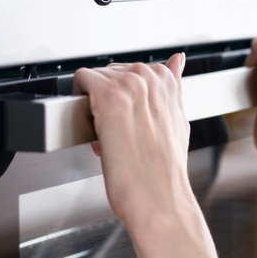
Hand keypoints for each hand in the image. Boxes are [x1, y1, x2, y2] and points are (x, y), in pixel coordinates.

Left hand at [73, 54, 195, 233]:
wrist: (158, 197)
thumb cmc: (165, 171)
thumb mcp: (178, 121)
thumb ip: (174, 88)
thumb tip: (178, 61)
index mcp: (168, 80)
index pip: (131, 72)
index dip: (124, 98)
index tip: (126, 120)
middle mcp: (150, 77)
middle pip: (111, 73)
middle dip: (107, 100)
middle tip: (117, 132)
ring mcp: (130, 84)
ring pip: (94, 79)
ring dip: (93, 105)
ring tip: (108, 136)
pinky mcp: (108, 95)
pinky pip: (80, 80)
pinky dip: (78, 101)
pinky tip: (92, 126)